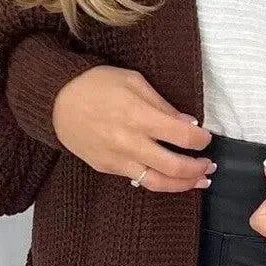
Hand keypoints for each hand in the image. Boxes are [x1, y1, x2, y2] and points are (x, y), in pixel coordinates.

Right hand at [52, 66, 214, 190]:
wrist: (55, 99)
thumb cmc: (96, 84)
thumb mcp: (133, 80)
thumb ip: (162, 104)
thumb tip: (188, 123)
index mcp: (139, 116)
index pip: (182, 136)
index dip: (201, 140)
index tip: (206, 138)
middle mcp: (130, 142)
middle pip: (174, 167)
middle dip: (198, 169)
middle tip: (209, 166)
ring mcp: (117, 159)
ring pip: (158, 183)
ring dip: (184, 185)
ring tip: (199, 181)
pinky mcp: (106, 168)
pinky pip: (138, 180)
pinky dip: (158, 180)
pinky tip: (169, 176)